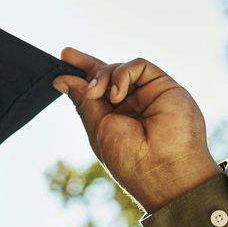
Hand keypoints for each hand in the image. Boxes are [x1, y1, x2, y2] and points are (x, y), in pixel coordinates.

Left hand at [53, 48, 220, 213]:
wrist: (164, 170)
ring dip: (102, 75)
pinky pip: (140, 66)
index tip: (63, 59)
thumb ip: (84, 101)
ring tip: (95, 93)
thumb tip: (62, 79)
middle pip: (107, 73)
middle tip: (67, 56)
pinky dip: (122, 74)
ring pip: (120, 69)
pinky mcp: (164, 85)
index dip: (80, 72)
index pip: (96, 89)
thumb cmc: (130, 159)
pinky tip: (116, 94)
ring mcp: (148, 94)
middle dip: (86, 64)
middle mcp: (132, 104)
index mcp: (115, 118)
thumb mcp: (98, 128)